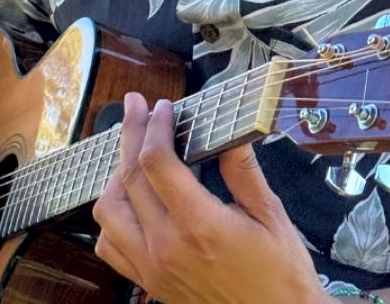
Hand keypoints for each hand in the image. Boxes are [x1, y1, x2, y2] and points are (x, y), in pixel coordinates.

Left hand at [92, 93, 326, 303]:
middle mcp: (167, 247)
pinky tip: (129, 201)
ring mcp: (153, 268)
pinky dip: (111, 217)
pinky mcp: (149, 283)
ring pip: (108, 211)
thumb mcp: (271, 215)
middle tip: (135, 108)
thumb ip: (243, 170)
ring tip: (133, 154)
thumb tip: (230, 129)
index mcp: (200, 225)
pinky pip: (109, 246)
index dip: (153, 126)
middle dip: (129, 134)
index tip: (160, 107)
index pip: (156, 162)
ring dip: (115, 176)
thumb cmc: (281, 274)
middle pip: (128, 178)